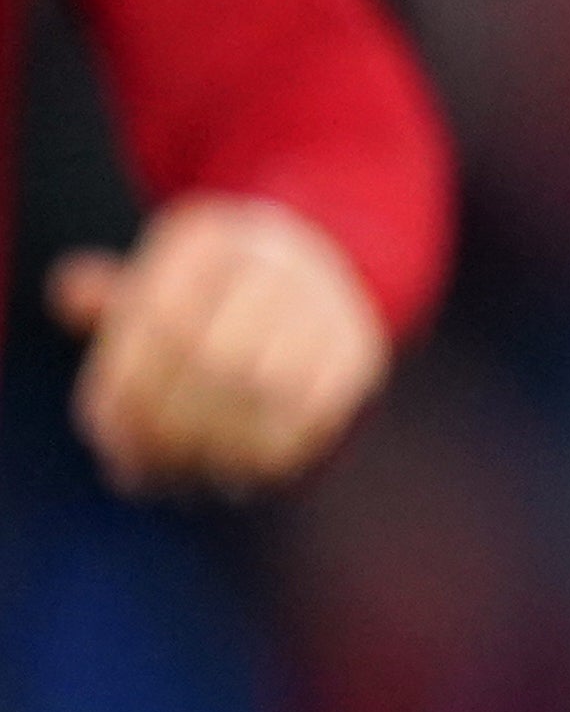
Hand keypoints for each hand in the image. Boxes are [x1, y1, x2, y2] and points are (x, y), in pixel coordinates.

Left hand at [59, 193, 390, 497]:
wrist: (326, 275)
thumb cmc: (212, 297)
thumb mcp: (155, 286)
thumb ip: (113, 302)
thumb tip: (70, 292)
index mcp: (213, 236)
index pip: (158, 319)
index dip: (125, 388)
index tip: (106, 438)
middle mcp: (277, 258)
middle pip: (210, 356)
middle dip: (169, 423)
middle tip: (141, 468)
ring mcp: (324, 303)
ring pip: (259, 387)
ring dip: (214, 442)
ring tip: (182, 475)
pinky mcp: (357, 352)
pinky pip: (308, 415)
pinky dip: (264, 453)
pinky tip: (234, 473)